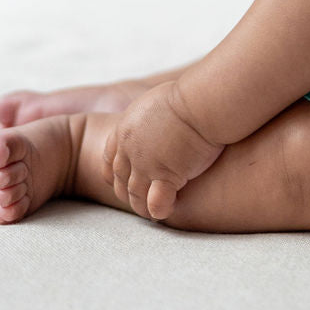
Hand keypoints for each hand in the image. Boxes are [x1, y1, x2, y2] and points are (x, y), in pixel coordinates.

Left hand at [101, 80, 225, 220]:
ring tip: (152, 213)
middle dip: (127, 192)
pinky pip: (155, 203)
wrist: (201, 102)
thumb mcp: (156, 101)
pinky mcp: (165, 176)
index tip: (125, 179)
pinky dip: (159, 209)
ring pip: (135, 195)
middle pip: (120, 180)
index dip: (115, 172)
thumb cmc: (189, 96)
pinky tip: (167, 210)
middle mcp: (130, 149)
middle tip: (139, 200)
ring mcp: (145, 165)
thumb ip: (149, 118)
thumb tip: (158, 121)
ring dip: (142, 206)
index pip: (108, 158)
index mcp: (125, 128)